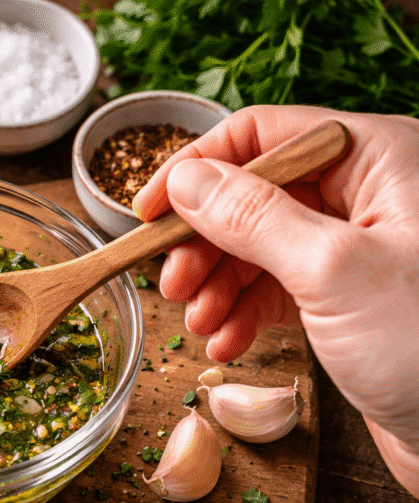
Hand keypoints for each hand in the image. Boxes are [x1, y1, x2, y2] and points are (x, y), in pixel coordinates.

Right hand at [131, 105, 418, 496]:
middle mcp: (369, 195)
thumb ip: (252, 217)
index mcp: (380, 158)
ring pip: (258, 246)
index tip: (147, 212)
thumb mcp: (332, 271)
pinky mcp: (349, 300)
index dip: (197, 168)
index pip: (263, 135)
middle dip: (204, 240)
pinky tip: (226, 343)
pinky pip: (276, 290)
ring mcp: (357, 249)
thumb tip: (187, 181)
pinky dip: (242, 313)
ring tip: (198, 322)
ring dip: (217, 283)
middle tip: (170, 284)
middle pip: (253, 194)